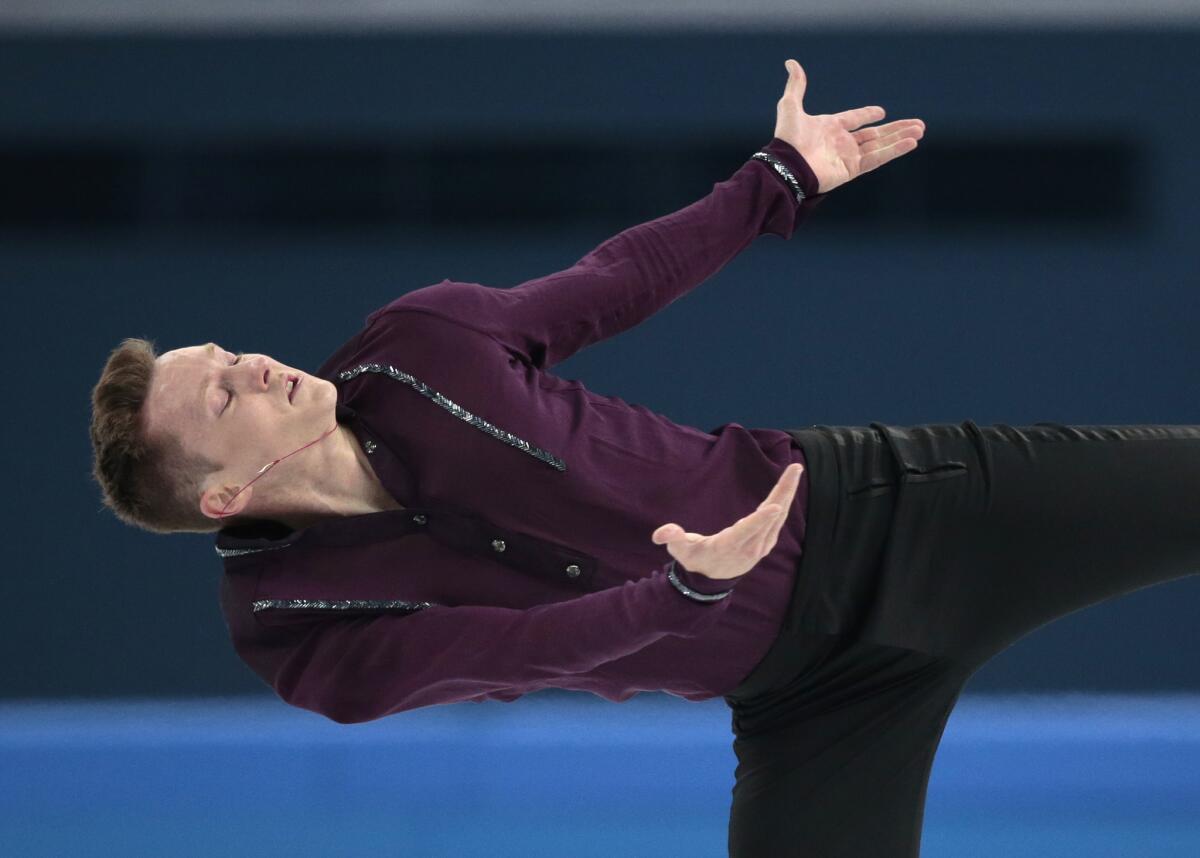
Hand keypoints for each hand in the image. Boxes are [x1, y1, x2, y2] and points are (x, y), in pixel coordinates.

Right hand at [651, 463, 803, 580]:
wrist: (711, 582)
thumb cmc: (694, 561)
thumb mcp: (680, 552)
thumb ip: (672, 540)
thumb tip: (661, 534)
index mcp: (730, 546)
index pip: (747, 531)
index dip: (761, 519)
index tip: (776, 506)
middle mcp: (750, 547)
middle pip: (771, 518)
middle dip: (783, 492)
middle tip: (795, 469)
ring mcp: (761, 546)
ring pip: (778, 517)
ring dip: (787, 492)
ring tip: (795, 470)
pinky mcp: (766, 542)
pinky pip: (778, 520)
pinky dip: (784, 501)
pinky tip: (788, 487)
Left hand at [774, 59, 924, 193]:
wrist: (787, 166)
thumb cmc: (788, 138)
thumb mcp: (791, 106)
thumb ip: (796, 86)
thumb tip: (791, 62)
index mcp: (829, 127)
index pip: (853, 119)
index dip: (867, 114)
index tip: (881, 112)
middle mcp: (841, 142)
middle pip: (874, 134)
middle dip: (895, 128)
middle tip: (917, 124)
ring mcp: (847, 156)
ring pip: (880, 145)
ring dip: (901, 137)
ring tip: (920, 130)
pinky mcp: (851, 169)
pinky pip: (877, 158)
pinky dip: (894, 150)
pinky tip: (911, 142)